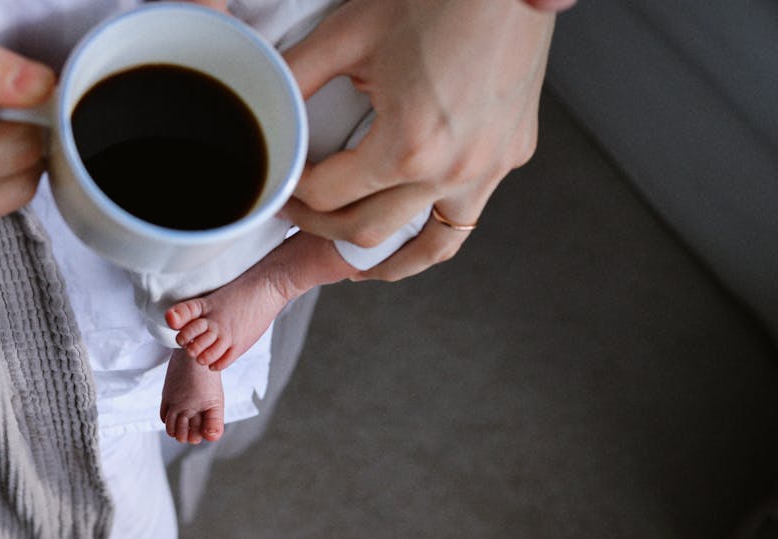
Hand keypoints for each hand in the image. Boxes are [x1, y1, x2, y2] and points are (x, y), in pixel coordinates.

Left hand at [279, 0, 555, 280]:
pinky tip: (410, 238)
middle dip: (323, 228)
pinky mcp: (511, 155)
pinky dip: (433, 236)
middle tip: (300, 215)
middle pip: (369, 229)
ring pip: (428, 245)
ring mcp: (489, 168)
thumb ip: (296, 78)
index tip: (281, 185)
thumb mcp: (348, 35)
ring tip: (355, 263)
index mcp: (409, 147)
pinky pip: (465, 219)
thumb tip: (266, 103)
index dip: (293, 194)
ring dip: (385, 256)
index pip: (329, 196)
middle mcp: (454, 170)